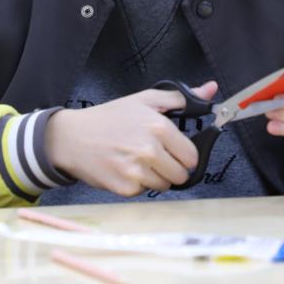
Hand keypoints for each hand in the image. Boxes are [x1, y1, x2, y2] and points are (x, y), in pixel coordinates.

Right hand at [45, 81, 217, 196]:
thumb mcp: (145, 99)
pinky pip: (144, 192)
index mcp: (159, 128)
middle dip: (170, 167)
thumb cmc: (109, 117)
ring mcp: (136, 171)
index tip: (172, 150)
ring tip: (136, 160)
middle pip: (181, 175)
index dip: (183, 154)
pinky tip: (124, 169)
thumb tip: (211, 90)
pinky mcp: (125, 188)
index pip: (192, 156)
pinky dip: (137, 184)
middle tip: (151, 155)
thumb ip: (181, 98)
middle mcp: (149, 150)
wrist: (72, 137)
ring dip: (155, 176)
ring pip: (164, 185)